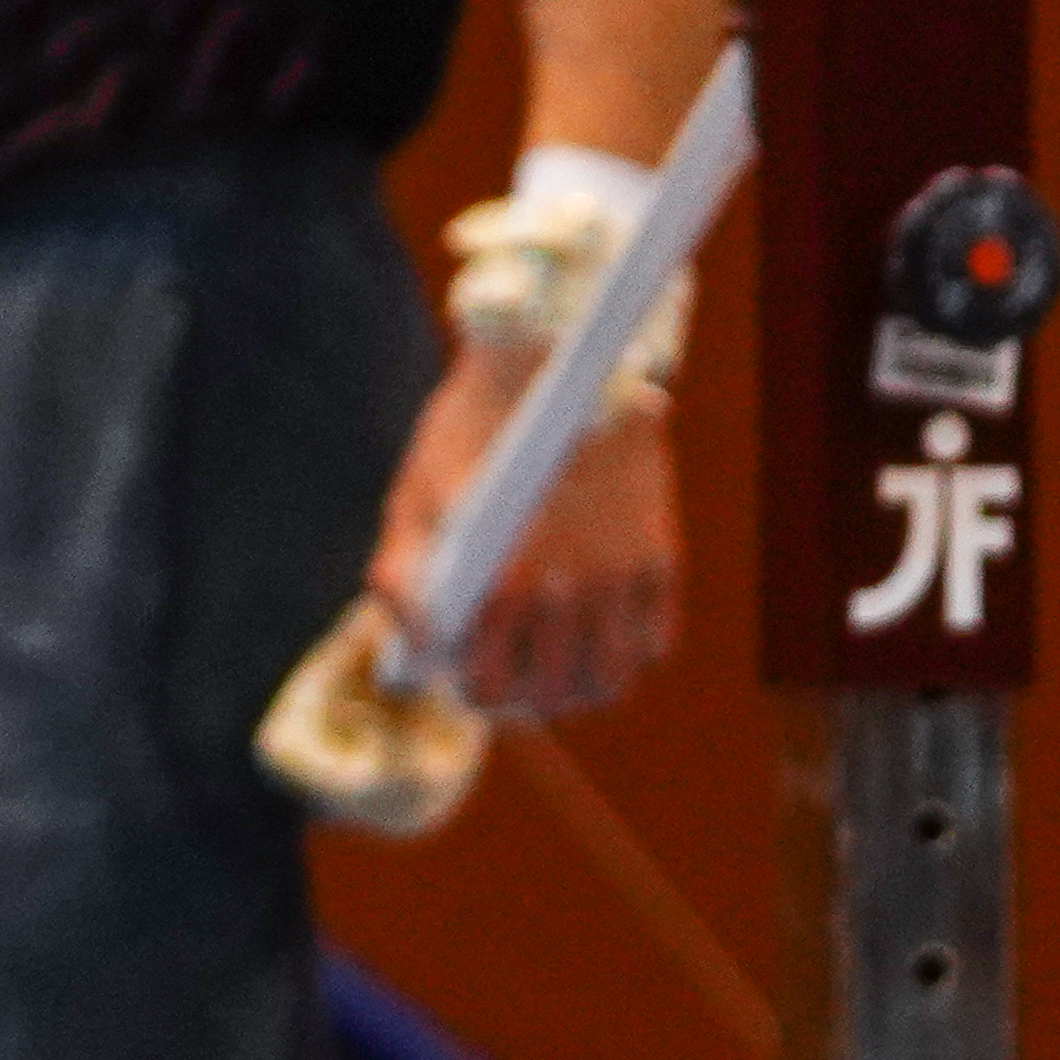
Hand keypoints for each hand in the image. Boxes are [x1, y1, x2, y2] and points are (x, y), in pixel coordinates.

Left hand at [369, 344, 679, 723]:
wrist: (556, 360)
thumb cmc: (471, 430)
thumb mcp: (414, 494)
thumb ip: (400, 576)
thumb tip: (413, 648)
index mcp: (503, 580)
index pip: (493, 686)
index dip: (475, 695)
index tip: (470, 684)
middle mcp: (570, 587)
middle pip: (555, 694)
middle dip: (525, 699)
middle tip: (512, 685)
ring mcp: (622, 574)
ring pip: (611, 681)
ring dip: (579, 688)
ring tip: (557, 673)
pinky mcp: (659, 556)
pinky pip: (653, 642)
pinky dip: (626, 653)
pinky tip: (597, 633)